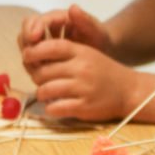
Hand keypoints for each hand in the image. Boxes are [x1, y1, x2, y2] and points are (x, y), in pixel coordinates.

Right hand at [19, 3, 115, 64]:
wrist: (102, 52)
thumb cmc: (99, 38)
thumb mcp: (96, 30)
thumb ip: (86, 20)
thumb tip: (72, 8)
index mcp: (58, 18)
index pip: (38, 20)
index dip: (33, 28)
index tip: (34, 38)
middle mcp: (47, 28)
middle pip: (26, 31)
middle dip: (26, 42)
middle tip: (29, 55)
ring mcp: (43, 43)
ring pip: (25, 46)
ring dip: (28, 55)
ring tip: (37, 66)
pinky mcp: (43, 56)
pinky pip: (31, 60)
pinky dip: (33, 65)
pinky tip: (41, 73)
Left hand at [26, 44, 151, 123]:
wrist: (128, 90)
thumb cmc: (102, 71)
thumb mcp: (87, 54)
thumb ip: (64, 52)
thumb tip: (31, 52)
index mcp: (82, 52)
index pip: (51, 47)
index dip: (34, 51)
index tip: (26, 56)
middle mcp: (82, 68)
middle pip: (44, 71)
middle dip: (37, 77)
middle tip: (40, 80)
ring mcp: (83, 88)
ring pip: (47, 90)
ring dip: (42, 93)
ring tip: (47, 93)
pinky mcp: (84, 107)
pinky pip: (56, 108)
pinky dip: (51, 108)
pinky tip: (55, 106)